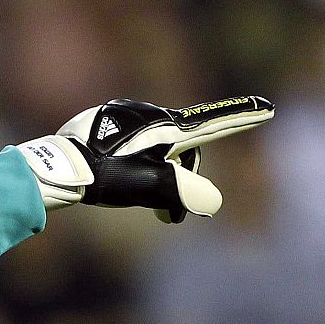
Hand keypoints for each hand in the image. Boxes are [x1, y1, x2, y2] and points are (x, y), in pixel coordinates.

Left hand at [20, 96, 275, 221]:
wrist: (58, 166)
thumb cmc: (107, 176)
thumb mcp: (153, 187)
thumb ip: (187, 192)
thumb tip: (214, 202)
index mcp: (168, 127)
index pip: (214, 123)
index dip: (242, 118)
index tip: (267, 107)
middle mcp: (150, 114)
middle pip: (181, 147)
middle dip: (180, 179)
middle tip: (169, 216)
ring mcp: (124, 115)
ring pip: (153, 147)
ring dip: (154, 174)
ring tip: (137, 198)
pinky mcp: (103, 120)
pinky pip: (128, 142)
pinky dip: (130, 163)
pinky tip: (113, 178)